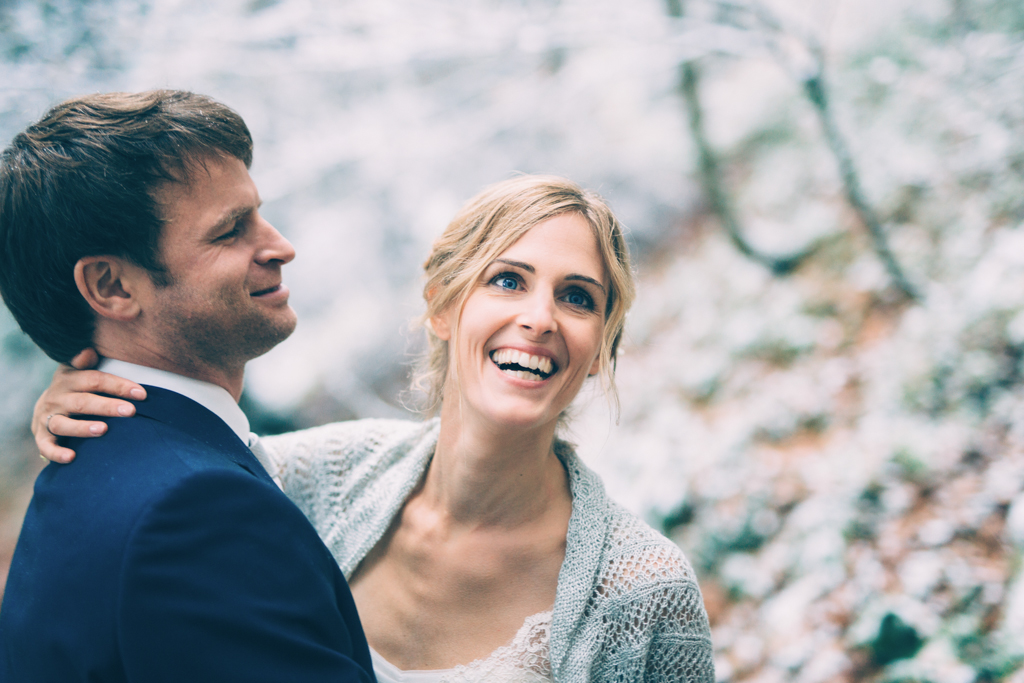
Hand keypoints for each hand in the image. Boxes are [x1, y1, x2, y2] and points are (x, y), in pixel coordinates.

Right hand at [33, 349, 146, 463]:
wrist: (44, 406)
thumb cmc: (75, 387)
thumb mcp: (78, 370)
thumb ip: (85, 362)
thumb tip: (87, 350)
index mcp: (69, 379)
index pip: (95, 380)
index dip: (118, 385)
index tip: (141, 394)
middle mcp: (57, 398)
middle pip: (82, 402)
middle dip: (106, 406)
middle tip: (130, 412)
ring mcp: (47, 417)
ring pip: (63, 424)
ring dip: (82, 428)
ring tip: (103, 430)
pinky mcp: (41, 436)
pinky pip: (46, 446)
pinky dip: (57, 452)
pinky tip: (72, 457)